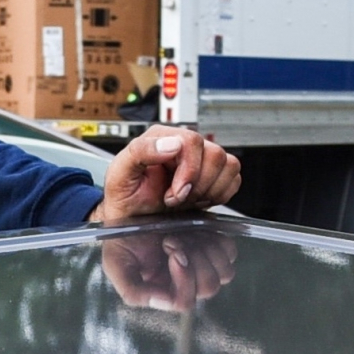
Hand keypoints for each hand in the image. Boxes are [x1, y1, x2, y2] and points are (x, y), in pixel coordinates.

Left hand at [90, 127, 240, 225]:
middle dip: (198, 185)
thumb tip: (172, 144)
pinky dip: (220, 194)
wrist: (130, 216)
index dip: (189, 171)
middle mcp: (183, 145)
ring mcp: (200, 160)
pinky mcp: (212, 176)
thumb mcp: (119, 172)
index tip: (176, 192)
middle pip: (215, 154)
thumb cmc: (123, 195)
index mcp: (162, 137)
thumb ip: (140, 151)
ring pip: (229, 165)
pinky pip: (233, 178)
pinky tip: (198, 200)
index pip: (193, 141)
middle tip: (176, 199)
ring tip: (186, 199)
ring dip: (209, 190)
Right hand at [102, 229, 237, 311]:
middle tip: (171, 238)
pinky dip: (216, 241)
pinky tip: (196, 230)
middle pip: (208, 287)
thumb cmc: (124, 238)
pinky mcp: (215, 248)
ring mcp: (203, 267)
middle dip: (193, 259)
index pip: (184, 301)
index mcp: (164, 292)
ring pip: (223, 273)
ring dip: (206, 250)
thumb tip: (162, 301)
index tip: (173, 252)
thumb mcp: (116, 264)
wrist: (133, 210)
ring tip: (183, 234)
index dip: (183, 279)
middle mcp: (186, 283)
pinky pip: (229, 252)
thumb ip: (133, 291)